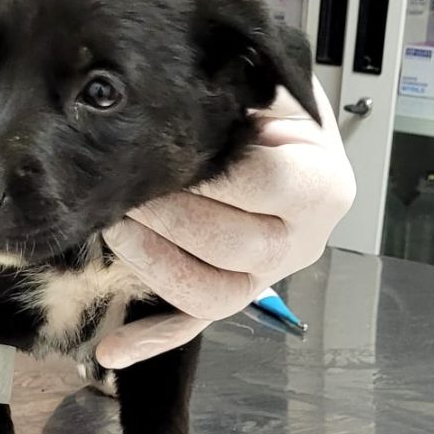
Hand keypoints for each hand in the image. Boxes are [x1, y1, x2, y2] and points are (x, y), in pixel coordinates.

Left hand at [96, 80, 354, 368]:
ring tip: (116, 229)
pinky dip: (152, 339)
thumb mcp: (276, 86)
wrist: (289, 147)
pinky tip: (112, 349)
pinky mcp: (232, 294)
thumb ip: (249, 85)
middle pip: (235, 248)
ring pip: (212, 296)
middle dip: (169, 219)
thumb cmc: (276, 113)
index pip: (266, 186)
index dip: (211, 174)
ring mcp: (266, 280)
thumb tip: (191, 84)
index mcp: (321, 187)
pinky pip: (193, 326)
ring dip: (154, 266)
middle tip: (128, 189)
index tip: (168, 153)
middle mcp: (301, 244)